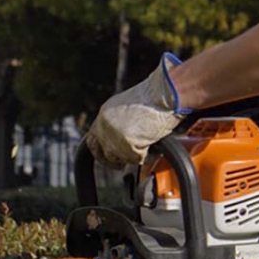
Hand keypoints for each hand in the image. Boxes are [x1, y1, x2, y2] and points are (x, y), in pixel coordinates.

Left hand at [84, 53, 190, 167]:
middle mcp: (105, 125)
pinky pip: (136, 159)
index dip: (100, 151)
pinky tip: (152, 144)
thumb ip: (120, 122)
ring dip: (132, 156)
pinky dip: (145, 155)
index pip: (92, 140)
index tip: (109, 157)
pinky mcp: (127, 143)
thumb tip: (121, 136)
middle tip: (122, 165)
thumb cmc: (155, 97)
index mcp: (105, 114)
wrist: (165, 93)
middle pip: (102, 153)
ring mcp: (114, 135)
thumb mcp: (129, 107)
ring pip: (120, 158)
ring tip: (146, 145)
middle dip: (112, 161)